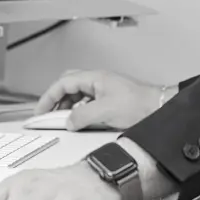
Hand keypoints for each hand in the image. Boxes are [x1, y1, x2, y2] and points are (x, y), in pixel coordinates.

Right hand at [35, 70, 162, 130]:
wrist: (159, 108)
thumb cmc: (138, 105)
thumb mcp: (105, 112)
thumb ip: (82, 116)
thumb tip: (68, 121)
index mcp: (94, 77)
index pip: (62, 83)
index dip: (48, 97)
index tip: (40, 111)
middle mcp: (97, 80)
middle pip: (67, 85)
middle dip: (55, 99)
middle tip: (48, 114)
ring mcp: (103, 89)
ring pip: (77, 94)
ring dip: (67, 107)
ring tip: (63, 121)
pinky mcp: (109, 99)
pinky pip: (87, 102)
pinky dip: (78, 111)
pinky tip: (79, 121)